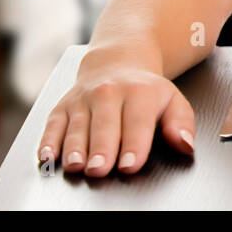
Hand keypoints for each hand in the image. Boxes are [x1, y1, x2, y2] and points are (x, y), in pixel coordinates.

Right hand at [36, 49, 195, 176]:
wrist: (117, 62)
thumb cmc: (145, 90)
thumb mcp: (172, 100)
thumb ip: (181, 123)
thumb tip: (185, 143)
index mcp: (139, 93)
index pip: (137, 122)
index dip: (133, 145)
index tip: (130, 164)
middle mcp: (108, 94)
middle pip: (104, 126)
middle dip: (101, 149)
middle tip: (100, 169)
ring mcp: (82, 100)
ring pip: (76, 126)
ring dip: (74, 147)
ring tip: (76, 165)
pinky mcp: (61, 107)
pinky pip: (51, 125)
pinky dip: (47, 141)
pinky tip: (47, 156)